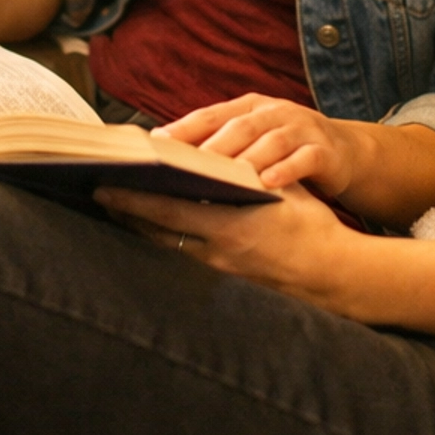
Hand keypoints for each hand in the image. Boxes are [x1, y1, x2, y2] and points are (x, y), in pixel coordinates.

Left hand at [95, 181, 370, 313]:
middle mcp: (219, 250)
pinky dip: (165, 240)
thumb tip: (221, 156)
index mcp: (231, 226)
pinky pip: (186, 257)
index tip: (106, 186)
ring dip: (142, 225)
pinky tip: (153, 231)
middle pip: (159, 229)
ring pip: (168, 244)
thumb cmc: (314, 227)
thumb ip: (252, 174)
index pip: (169, 210)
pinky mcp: (227, 278)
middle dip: (128, 211)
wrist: (335, 274)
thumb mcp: (286, 192)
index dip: (133, 200)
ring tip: (119, 208)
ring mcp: (221, 268)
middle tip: (99, 193)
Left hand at [163, 93, 366, 199]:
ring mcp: (303, 129)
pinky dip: (286, 170)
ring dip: (248, 158)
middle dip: (211, 146)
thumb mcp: (256, 139)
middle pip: (240, 127)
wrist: (343, 153)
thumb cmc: (287, 150)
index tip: (155, 144)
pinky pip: (304, 159)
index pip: (212, 115)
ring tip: (223, 176)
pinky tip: (268, 183)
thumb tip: (170, 161)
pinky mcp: (325, 151)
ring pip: (272, 141)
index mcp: (252, 107)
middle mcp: (276, 113)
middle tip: (182, 166)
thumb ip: (223, 144)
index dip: (184, 128)